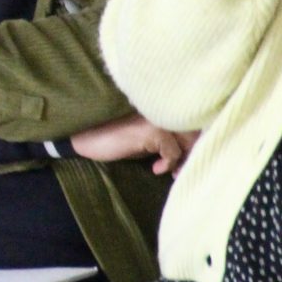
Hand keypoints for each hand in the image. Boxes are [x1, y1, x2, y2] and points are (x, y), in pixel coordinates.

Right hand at [69, 113, 196, 175]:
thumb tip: (190, 153)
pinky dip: (168, 164)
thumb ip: (166, 140)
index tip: (186, 162)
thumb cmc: (115, 140)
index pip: (191, 122)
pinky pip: (173, 152)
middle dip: (191, 154)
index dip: (195, 143)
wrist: (86, 138)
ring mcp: (158, 119)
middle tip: (179, 172)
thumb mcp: (145, 140)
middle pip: (194, 131)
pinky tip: (154, 169)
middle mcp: (162, 109)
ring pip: (188, 142)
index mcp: (161, 108)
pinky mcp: (152, 131)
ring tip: (171, 173)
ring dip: (182, 161)